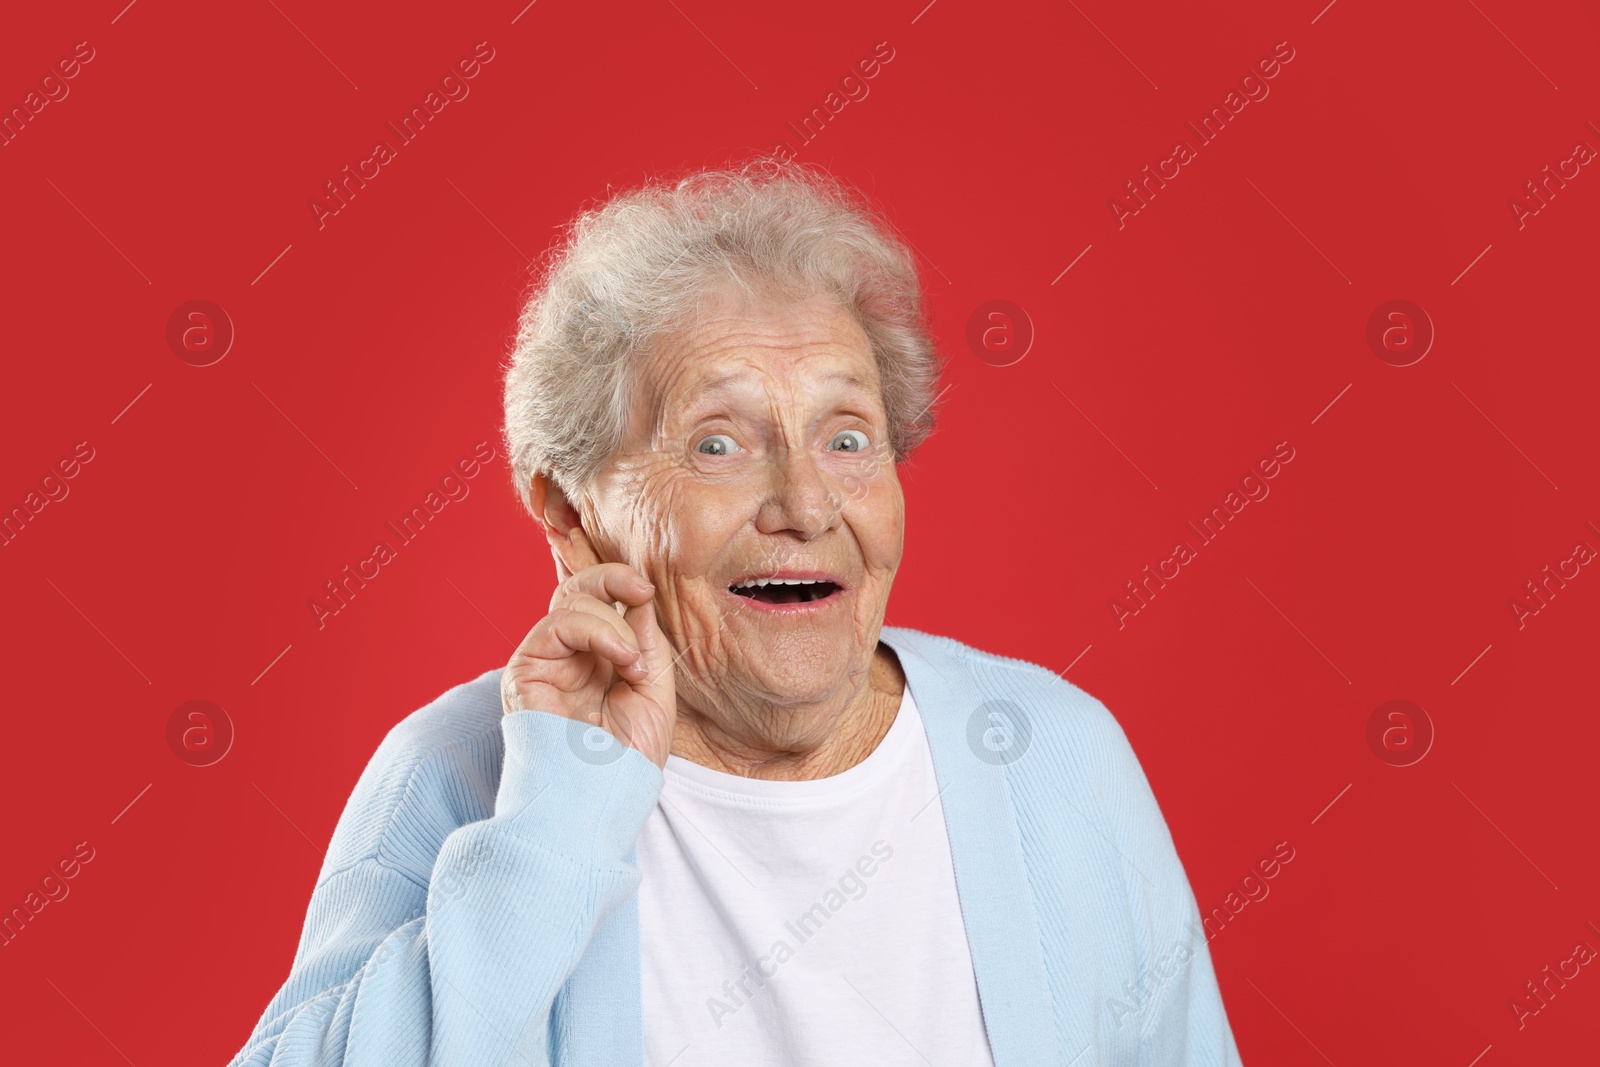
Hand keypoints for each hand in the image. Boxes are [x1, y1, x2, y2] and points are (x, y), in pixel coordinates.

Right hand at [500, 561, 676, 767]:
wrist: (602, 800)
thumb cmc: (627, 759)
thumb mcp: (653, 690)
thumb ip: (645, 641)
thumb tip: (637, 597)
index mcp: (594, 660)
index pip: (596, 602)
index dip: (618, 583)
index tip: (646, 591)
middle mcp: (566, 657)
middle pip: (576, 589)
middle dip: (610, 577)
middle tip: (640, 590)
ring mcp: (544, 663)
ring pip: (569, 602)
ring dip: (613, 624)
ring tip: (634, 665)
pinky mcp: (526, 672)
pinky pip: (556, 625)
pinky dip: (597, 630)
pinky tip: (621, 660)